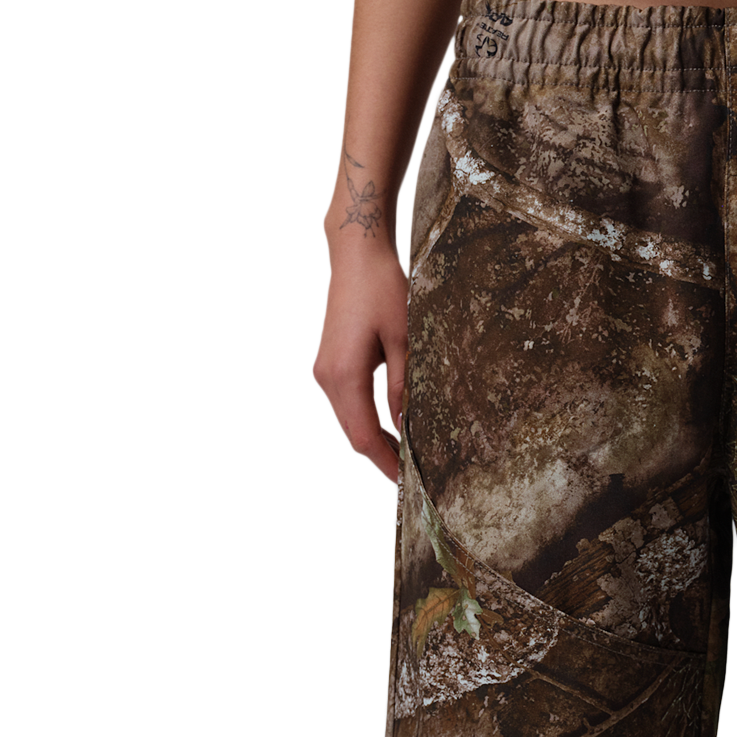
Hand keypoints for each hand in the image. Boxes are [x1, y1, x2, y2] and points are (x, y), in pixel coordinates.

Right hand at [313, 237, 410, 482]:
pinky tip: (388, 430)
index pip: (364, 436)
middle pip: (353, 435)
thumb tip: (406, 428)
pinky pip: (345, 406)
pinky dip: (365, 422)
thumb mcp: (405, 342)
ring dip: (373, 441)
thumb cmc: (382, 288)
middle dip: (381, 458)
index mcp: (345, 374)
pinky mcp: (328, 365)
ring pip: (348, 423)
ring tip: (404, 457)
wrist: (356, 255)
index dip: (385, 463)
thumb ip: (403, 389)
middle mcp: (326, 377)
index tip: (407, 481)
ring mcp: (323, 372)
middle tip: (412, 475)